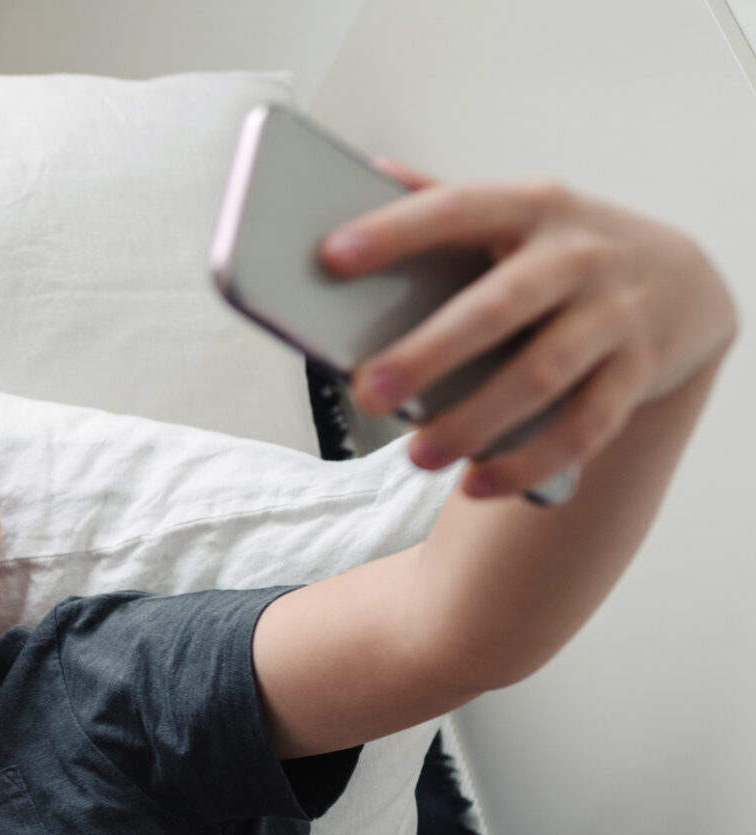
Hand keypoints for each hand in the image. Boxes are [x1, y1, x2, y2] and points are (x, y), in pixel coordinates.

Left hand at [320, 155, 737, 498]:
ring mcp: (614, 314)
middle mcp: (579, 256)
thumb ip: (445, 200)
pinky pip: (586, 427)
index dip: (395, 231)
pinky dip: (529, 462)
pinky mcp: (639, 371)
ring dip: (476, 422)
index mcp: (533, 207)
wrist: (680, 284)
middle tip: (367, 392)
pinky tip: (479, 484)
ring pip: (543, 375)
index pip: (456, 209)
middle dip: (430, 353)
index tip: (331, 255)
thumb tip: (368, 173)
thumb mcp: (518, 213)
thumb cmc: (563, 251)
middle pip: (498, 307)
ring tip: (418, 457)